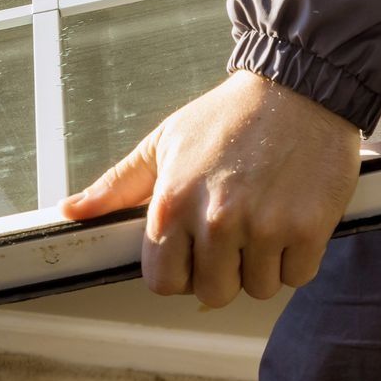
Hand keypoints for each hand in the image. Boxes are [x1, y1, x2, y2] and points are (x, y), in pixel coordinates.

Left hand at [59, 71, 361, 306]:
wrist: (298, 87)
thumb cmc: (229, 115)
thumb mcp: (163, 143)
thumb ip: (117, 185)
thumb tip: (72, 210)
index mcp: (173, 202)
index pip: (164, 282)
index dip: (179, 272)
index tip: (192, 254)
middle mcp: (216, 220)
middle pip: (214, 293)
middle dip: (223, 273)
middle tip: (233, 237)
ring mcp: (265, 226)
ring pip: (258, 288)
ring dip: (262, 265)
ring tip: (263, 221)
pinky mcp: (309, 228)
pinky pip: (297, 276)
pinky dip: (296, 257)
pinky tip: (290, 221)